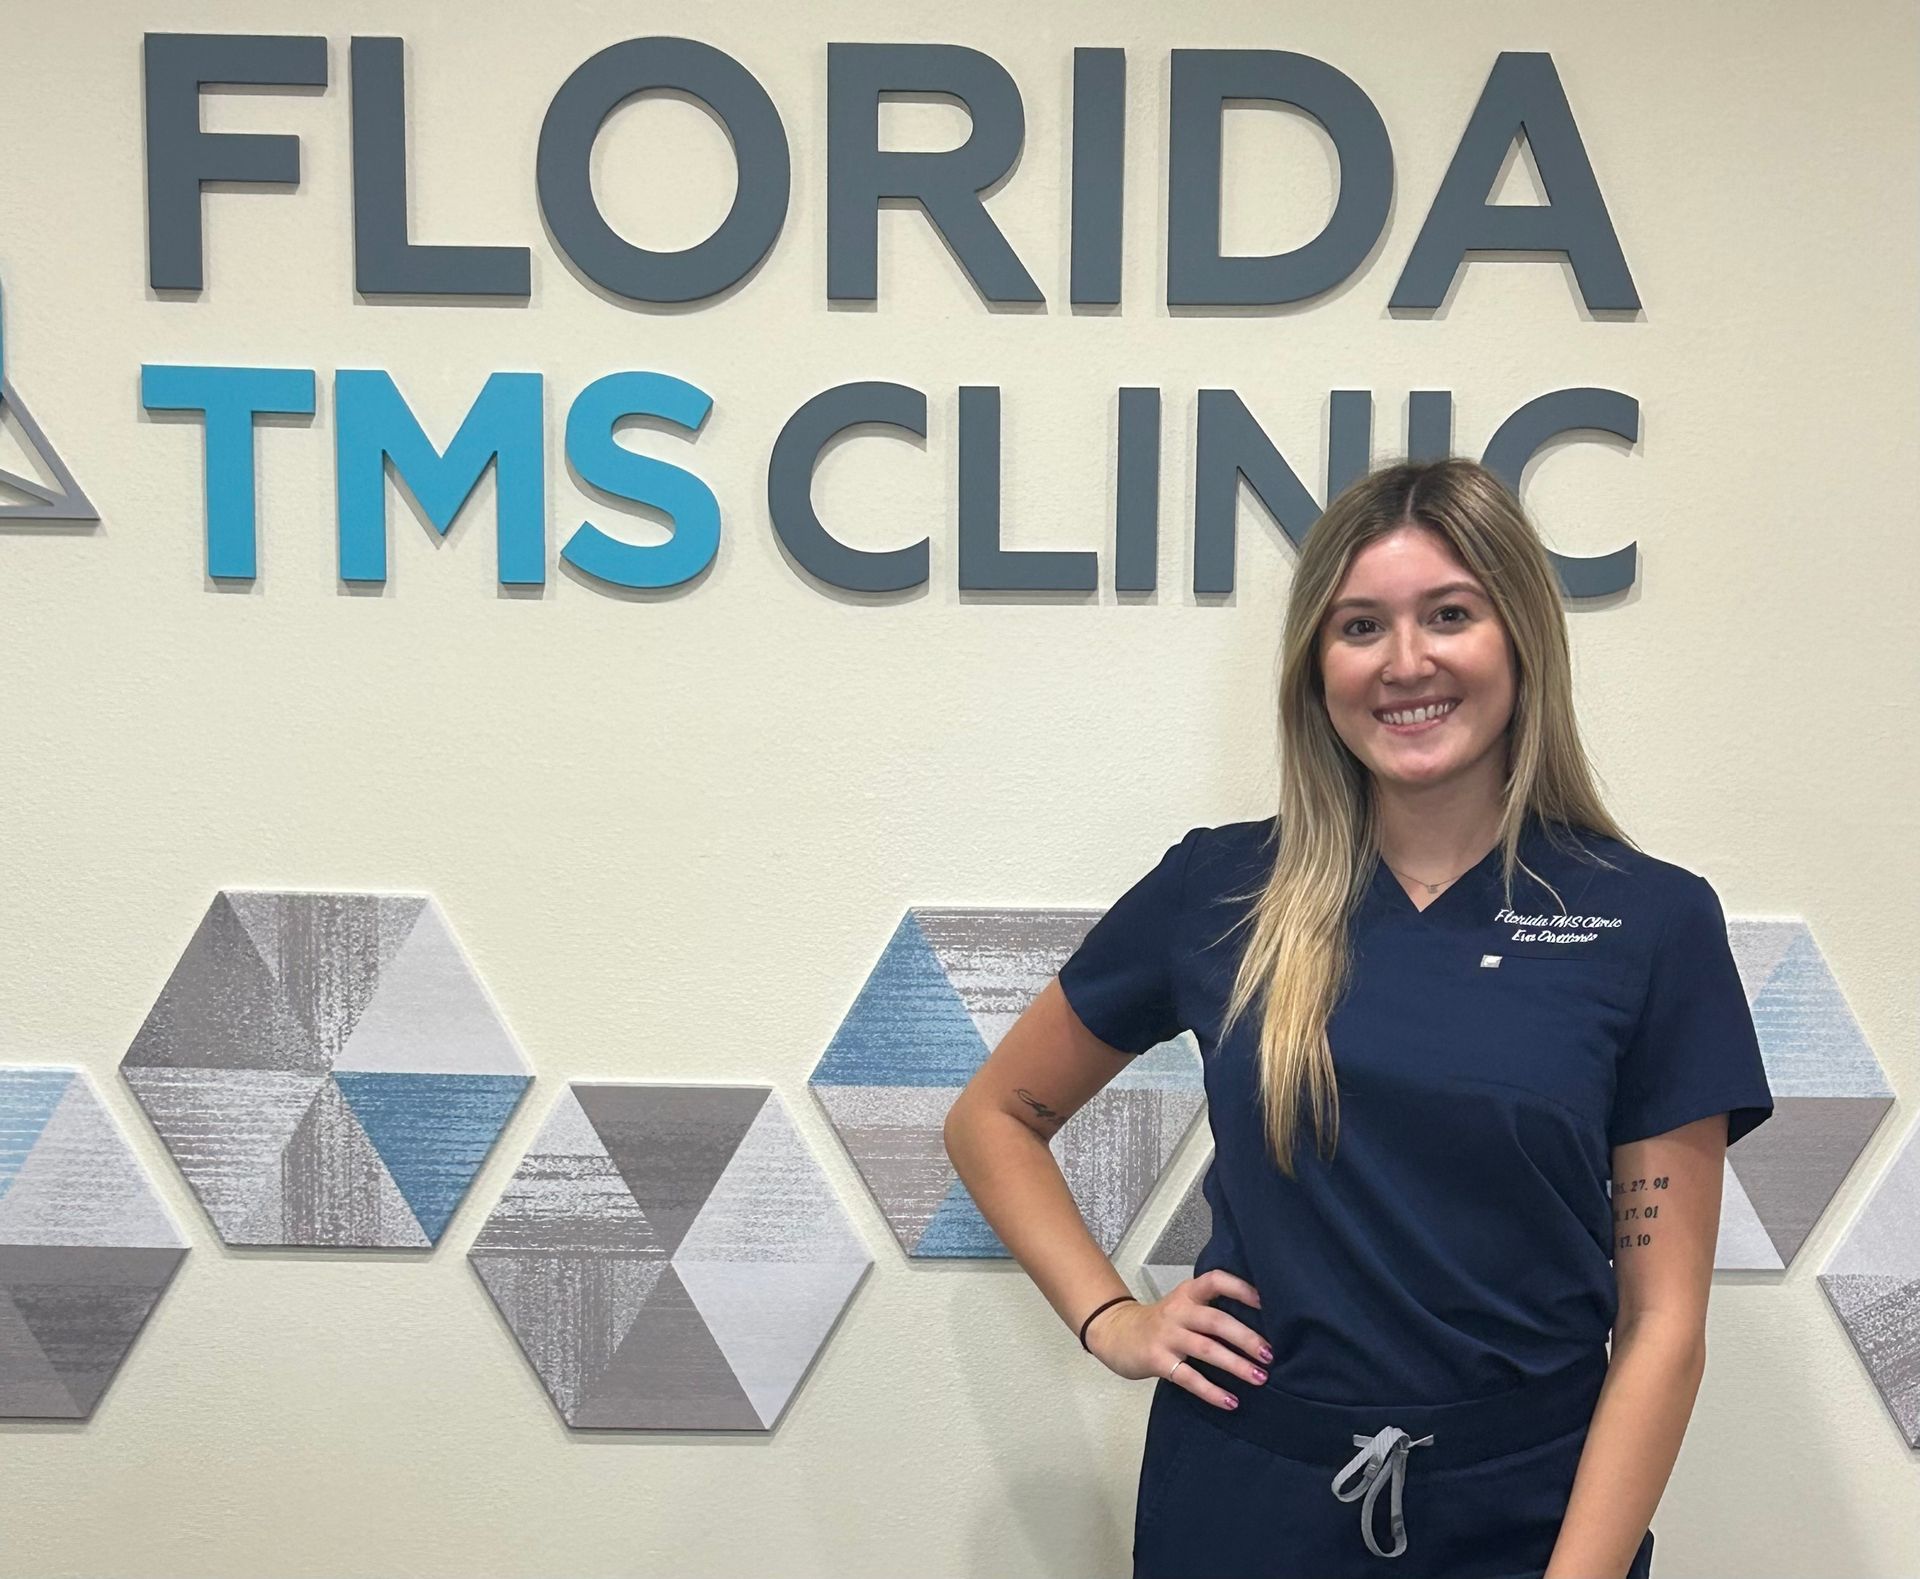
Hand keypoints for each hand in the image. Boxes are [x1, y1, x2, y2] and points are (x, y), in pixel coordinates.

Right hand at [1084, 1270, 1269, 1408]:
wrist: (1116, 1334)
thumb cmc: (1162, 1323)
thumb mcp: (1183, 1307)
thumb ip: (1210, 1311)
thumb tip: (1260, 1327)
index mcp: (1188, 1293)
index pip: (1215, 1281)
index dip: (1241, 1289)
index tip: (1266, 1304)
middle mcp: (1178, 1311)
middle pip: (1216, 1320)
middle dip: (1246, 1338)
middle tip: (1270, 1355)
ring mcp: (1167, 1336)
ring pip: (1207, 1348)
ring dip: (1236, 1364)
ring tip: (1260, 1378)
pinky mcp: (1157, 1360)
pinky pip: (1188, 1377)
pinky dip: (1212, 1391)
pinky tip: (1230, 1402)